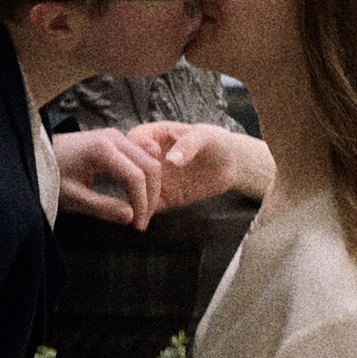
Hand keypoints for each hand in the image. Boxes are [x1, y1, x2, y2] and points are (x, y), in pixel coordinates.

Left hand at [49, 129, 163, 228]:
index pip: (136, 177)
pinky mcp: (117, 141)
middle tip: (142, 223)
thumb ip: (102, 207)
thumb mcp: (73, 196)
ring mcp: (117, 137)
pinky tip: (139, 197)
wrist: (38, 154)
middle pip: (150, 167)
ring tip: (141, 213)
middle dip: (150, 197)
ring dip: (151, 188)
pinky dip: (146, 178)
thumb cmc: (52, 174)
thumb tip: (131, 217)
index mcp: (102, 149)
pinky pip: (142, 158)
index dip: (141, 204)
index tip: (137, 226)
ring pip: (150, 161)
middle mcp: (114, 138)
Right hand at [129, 119, 275, 208]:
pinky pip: (148, 207)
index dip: (132, 152)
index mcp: (153, 136)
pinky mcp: (162, 198)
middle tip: (133, 195)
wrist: (230, 164)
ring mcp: (153, 179)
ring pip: (134, 190)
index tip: (139, 164)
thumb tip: (171, 160)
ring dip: (131, 202)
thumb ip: (188, 145)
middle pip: (127, 168)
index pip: (133, 141)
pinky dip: (142, 214)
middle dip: (126, 182)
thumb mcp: (204, 136)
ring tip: (132, 215)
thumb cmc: (215, 141)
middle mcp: (147, 158)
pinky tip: (141, 221)